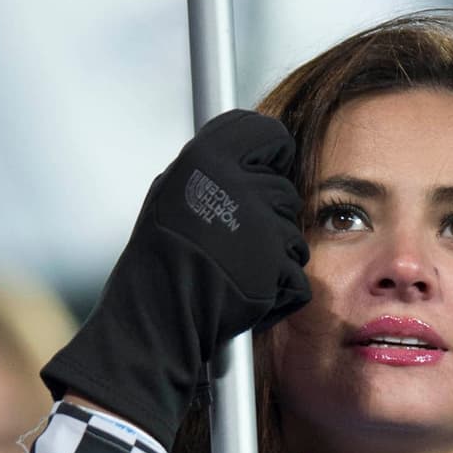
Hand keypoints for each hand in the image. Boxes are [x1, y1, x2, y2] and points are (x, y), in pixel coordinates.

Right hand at [42, 110, 309, 447]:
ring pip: (293, 235)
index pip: (268, 136)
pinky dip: (278, 291)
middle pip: (285, 191)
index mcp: (208, 156)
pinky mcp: (275, 263)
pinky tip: (247, 294)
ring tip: (236, 272)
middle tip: (236, 246)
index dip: (273, 157)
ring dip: (274, 257)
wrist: (157, 316)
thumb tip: (243, 161)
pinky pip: (295, 274)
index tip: (266, 173)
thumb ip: (212, 171)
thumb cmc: (158, 262)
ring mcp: (260, 222)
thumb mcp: (170, 193)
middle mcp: (237, 182)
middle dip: (269, 220)